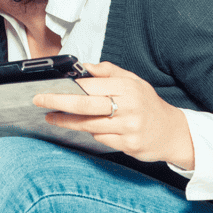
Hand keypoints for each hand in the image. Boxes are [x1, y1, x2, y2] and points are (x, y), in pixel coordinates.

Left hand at [32, 61, 194, 168]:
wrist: (173, 132)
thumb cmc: (149, 104)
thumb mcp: (134, 81)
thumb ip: (108, 71)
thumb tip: (83, 66)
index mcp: (128, 88)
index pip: (91, 86)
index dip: (67, 87)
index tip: (49, 86)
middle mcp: (129, 108)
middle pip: (85, 105)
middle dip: (58, 102)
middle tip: (39, 101)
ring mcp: (129, 128)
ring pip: (89, 125)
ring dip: (67, 121)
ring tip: (52, 116)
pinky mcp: (129, 146)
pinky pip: (100, 138)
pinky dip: (90, 132)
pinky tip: (85, 127)